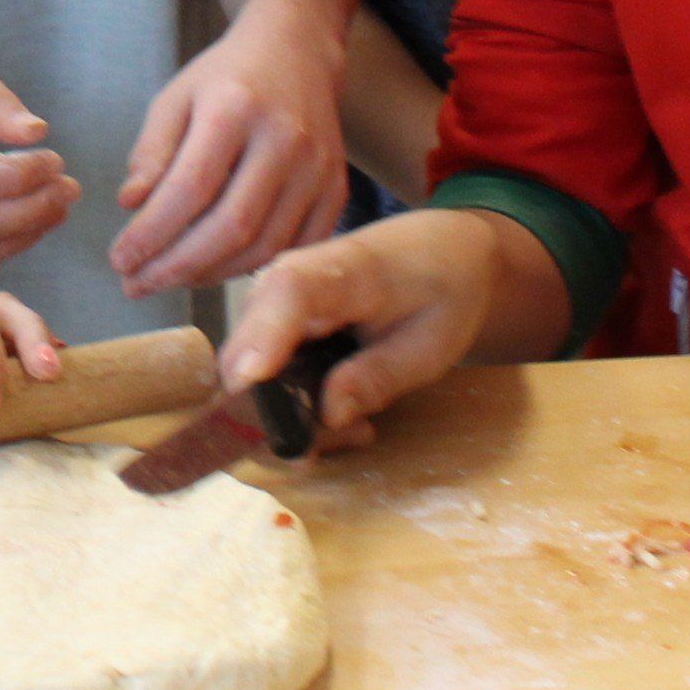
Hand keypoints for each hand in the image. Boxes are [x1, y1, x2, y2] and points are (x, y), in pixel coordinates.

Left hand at [111, 0, 347, 296]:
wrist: (296, 52)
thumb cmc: (225, 78)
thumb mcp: (175, 98)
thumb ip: (152, 151)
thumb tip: (130, 206)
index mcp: (235, 108)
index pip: (190, 188)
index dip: (152, 233)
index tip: (119, 260)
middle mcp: (285, 139)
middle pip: (229, 226)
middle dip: (176, 266)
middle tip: (136, 284)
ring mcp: (319, 168)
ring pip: (263, 246)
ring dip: (209, 275)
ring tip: (168, 278)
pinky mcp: (338, 191)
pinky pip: (292, 249)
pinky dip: (250, 269)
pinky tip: (212, 270)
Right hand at [219, 210, 510, 450]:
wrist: (436, 252)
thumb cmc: (440, 292)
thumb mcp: (430, 344)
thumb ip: (379, 377)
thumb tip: (327, 415)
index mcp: (344, 269)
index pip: (290, 291)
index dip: (264, 335)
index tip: (250, 380)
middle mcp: (288, 277)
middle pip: (251, 346)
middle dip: (282, 412)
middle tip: (355, 436)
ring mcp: (271, 300)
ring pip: (249, 371)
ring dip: (291, 416)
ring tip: (360, 428)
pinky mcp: (267, 321)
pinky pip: (260, 373)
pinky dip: (291, 406)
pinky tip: (342, 414)